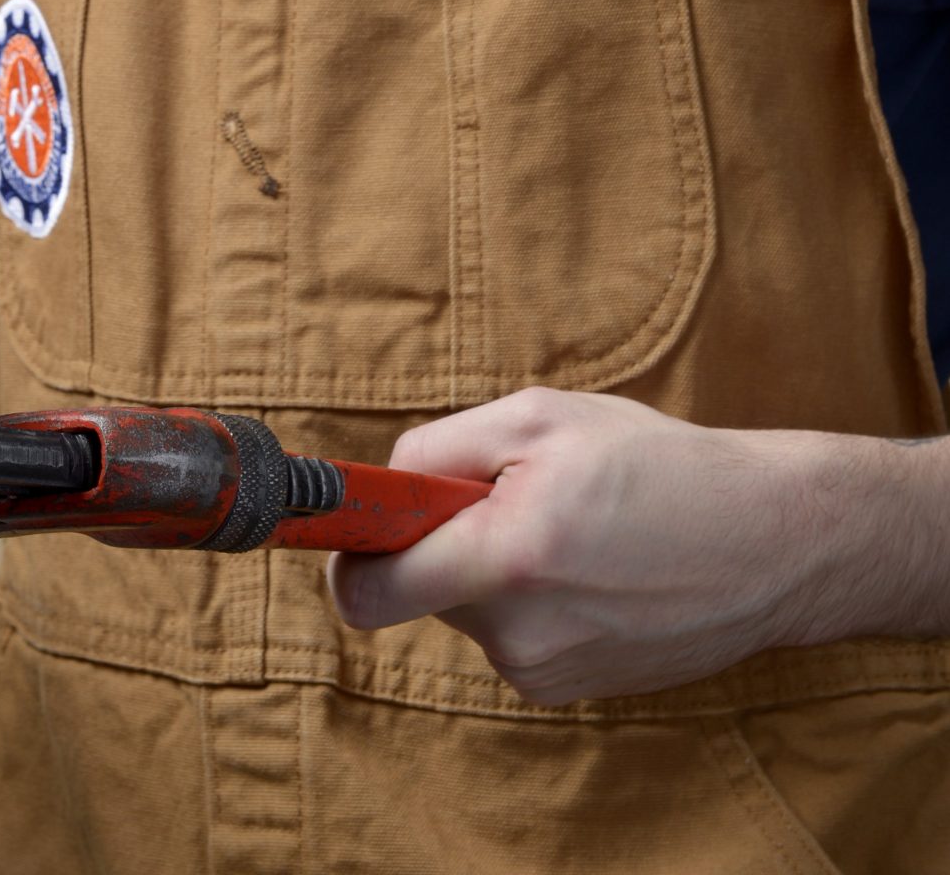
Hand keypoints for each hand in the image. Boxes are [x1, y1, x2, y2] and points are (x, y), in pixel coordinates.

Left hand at [327, 388, 949, 704]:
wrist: (766, 543)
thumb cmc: (653, 464)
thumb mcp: (539, 418)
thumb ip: (439, 448)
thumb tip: (378, 485)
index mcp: (506, 559)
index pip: (369, 593)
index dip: (344, 556)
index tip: (339, 529)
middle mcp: (519, 633)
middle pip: (422, 585)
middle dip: (444, 536)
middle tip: (514, 491)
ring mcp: (546, 671)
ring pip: (469, 605)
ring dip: (494, 563)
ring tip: (572, 524)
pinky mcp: (569, 688)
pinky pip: (511, 629)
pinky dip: (530, 593)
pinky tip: (592, 564)